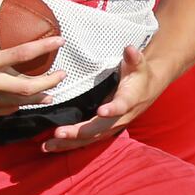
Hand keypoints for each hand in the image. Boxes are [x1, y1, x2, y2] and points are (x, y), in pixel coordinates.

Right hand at [0, 0, 65, 116]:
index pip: (23, 54)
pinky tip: (19, 105)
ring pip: (15, 104)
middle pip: (27, 88)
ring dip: (35, 99)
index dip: (44, 47)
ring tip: (48, 95)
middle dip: (48, 82)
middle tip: (62, 77)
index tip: (60, 42)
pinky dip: (13, 108)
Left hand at [41, 45, 164, 151]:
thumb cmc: (139, 75)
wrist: (147, 89)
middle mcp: (119, 117)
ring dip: (69, 143)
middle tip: (59, 133)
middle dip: (79, 132)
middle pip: (99, 128)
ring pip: (90, 138)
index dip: (113, 109)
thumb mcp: (138, 65)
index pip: (121, 105)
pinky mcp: (104, 129)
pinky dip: (70, 144)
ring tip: (48, 146)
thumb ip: (133, 58)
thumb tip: (130, 49)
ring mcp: (111, 125)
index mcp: (129, 100)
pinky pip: (87, 139)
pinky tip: (52, 146)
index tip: (102, 111)